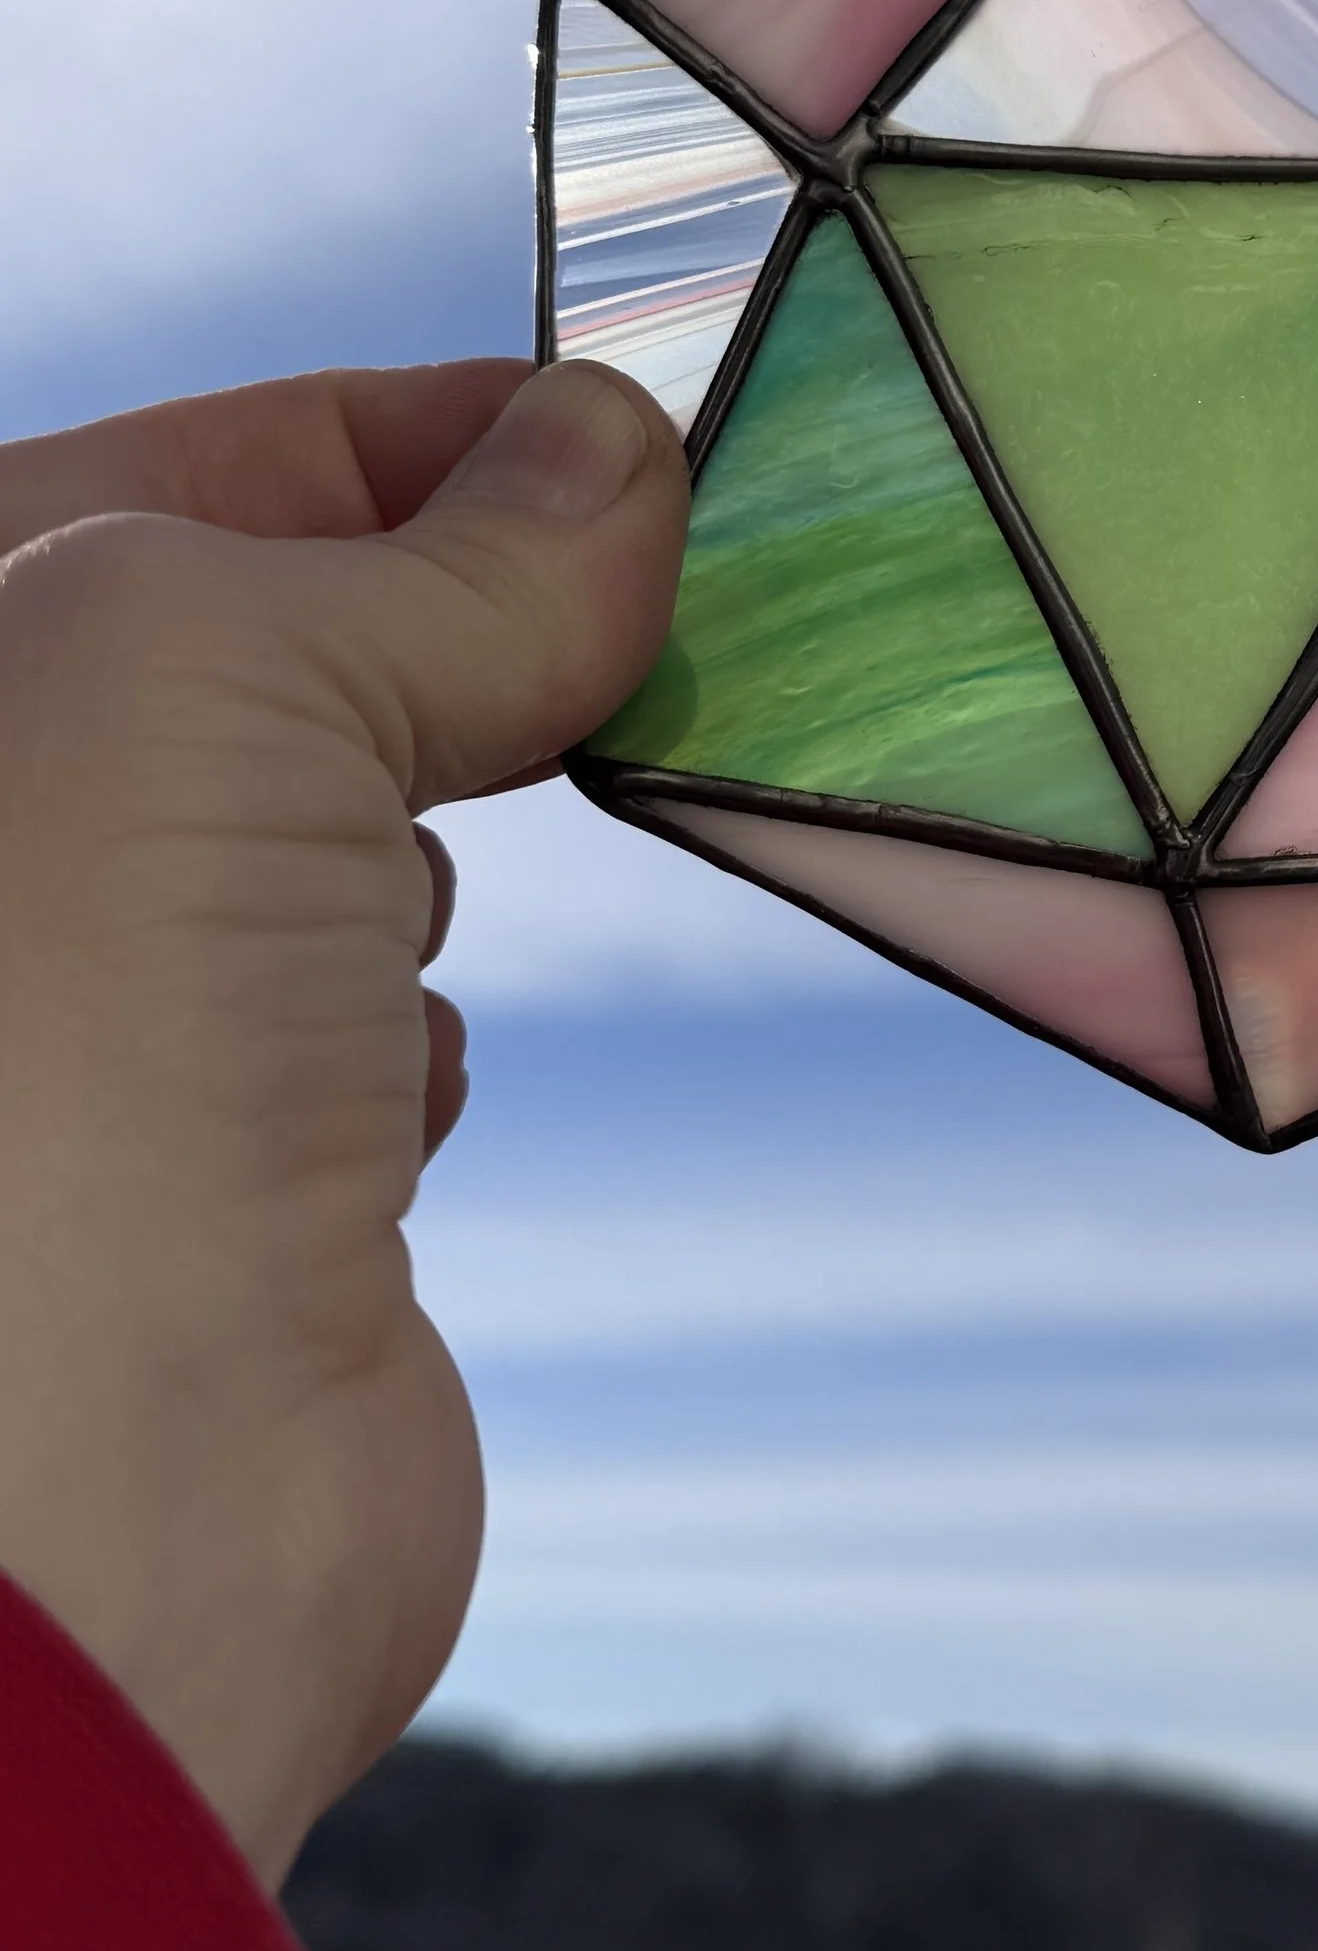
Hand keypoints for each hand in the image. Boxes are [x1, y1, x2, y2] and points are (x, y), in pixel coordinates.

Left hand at [0, 359, 685, 1886]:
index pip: (189, 475)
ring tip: (407, 911)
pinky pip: (358, 1037)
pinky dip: (407, 1042)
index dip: (411, 438)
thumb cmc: (58, 1033)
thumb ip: (430, 548)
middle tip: (621, 630)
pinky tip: (382, 1098)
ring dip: (411, 851)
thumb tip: (614, 450)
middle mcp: (9, 859)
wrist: (73, 1512)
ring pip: (325, 845)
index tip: (624, 440)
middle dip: (442, 642)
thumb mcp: (218, 656)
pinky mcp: (212, 1205)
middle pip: (268, 658)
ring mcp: (89, 1039)